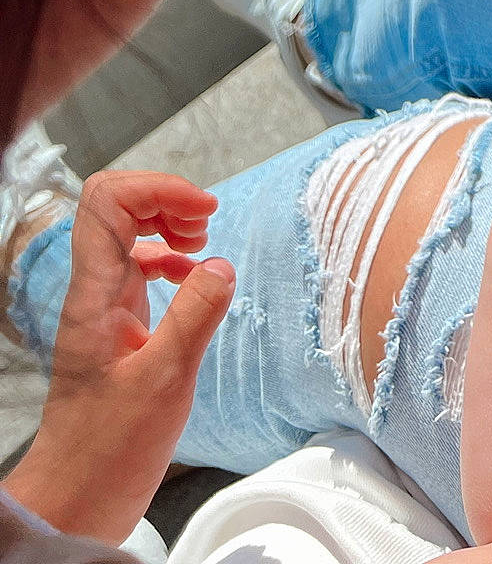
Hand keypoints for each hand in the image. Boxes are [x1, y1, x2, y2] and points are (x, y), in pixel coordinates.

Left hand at [7, 172, 234, 543]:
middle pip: (117, 205)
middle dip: (166, 198)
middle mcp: (94, 292)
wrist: (76, 498)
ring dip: (169, 223)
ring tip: (204, 243)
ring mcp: (103, 308)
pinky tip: (194, 280)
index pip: (107, 201)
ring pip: (129, 234)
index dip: (158, 188)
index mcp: (96, 295)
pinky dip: (171, 259)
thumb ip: (195, 315)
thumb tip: (221, 265)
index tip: (204, 213)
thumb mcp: (165, 382)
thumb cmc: (110, 451)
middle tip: (206, 224)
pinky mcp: (116, 327)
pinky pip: (139, 268)